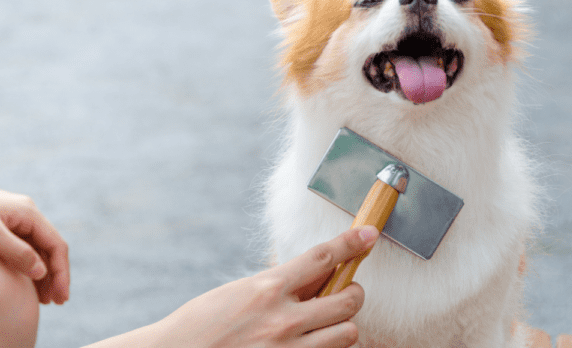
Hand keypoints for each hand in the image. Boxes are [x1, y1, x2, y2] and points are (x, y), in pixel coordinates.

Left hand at [0, 170, 68, 304]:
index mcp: (27, 212)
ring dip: (42, 273)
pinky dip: (26, 267)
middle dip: (54, 275)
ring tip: (42, 297)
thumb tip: (41, 271)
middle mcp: (23, 215)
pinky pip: (20, 249)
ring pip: (35, 249)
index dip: (61, 272)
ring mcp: (10, 221)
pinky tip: (23, 282)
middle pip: (48, 248)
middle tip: (55, 301)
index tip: (60, 296)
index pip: (55, 244)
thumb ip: (16, 252)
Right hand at [152, 226, 378, 347]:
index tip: (368, 234)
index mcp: (267, 288)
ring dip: (344, 325)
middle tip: (343, 293)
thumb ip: (278, 285)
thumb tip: (315, 275)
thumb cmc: (203, 324)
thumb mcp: (239, 292)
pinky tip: (313, 343)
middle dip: (353, 293)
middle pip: (348, 299)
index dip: (351, 242)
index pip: (323, 257)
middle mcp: (282, 319)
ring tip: (328, 324)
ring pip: (347, 333)